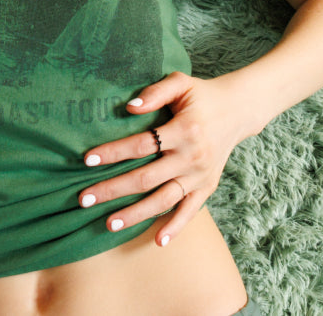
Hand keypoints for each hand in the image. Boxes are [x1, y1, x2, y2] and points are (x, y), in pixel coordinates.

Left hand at [79, 71, 251, 246]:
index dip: (113, 153)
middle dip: (113, 189)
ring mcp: (201, 176)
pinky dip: (175, 228)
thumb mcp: (181, 82)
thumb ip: (155, 92)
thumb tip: (129, 107)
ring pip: (164, 200)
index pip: (142, 144)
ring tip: (109, 223)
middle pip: (146, 178)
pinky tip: (157, 241)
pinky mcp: (208, 187)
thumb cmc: (201, 94)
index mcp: (185, 129)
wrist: (238, 110)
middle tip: (84, 199)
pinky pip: (190, 211)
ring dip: (136, 214)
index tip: (87, 160)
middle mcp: (193, 157)